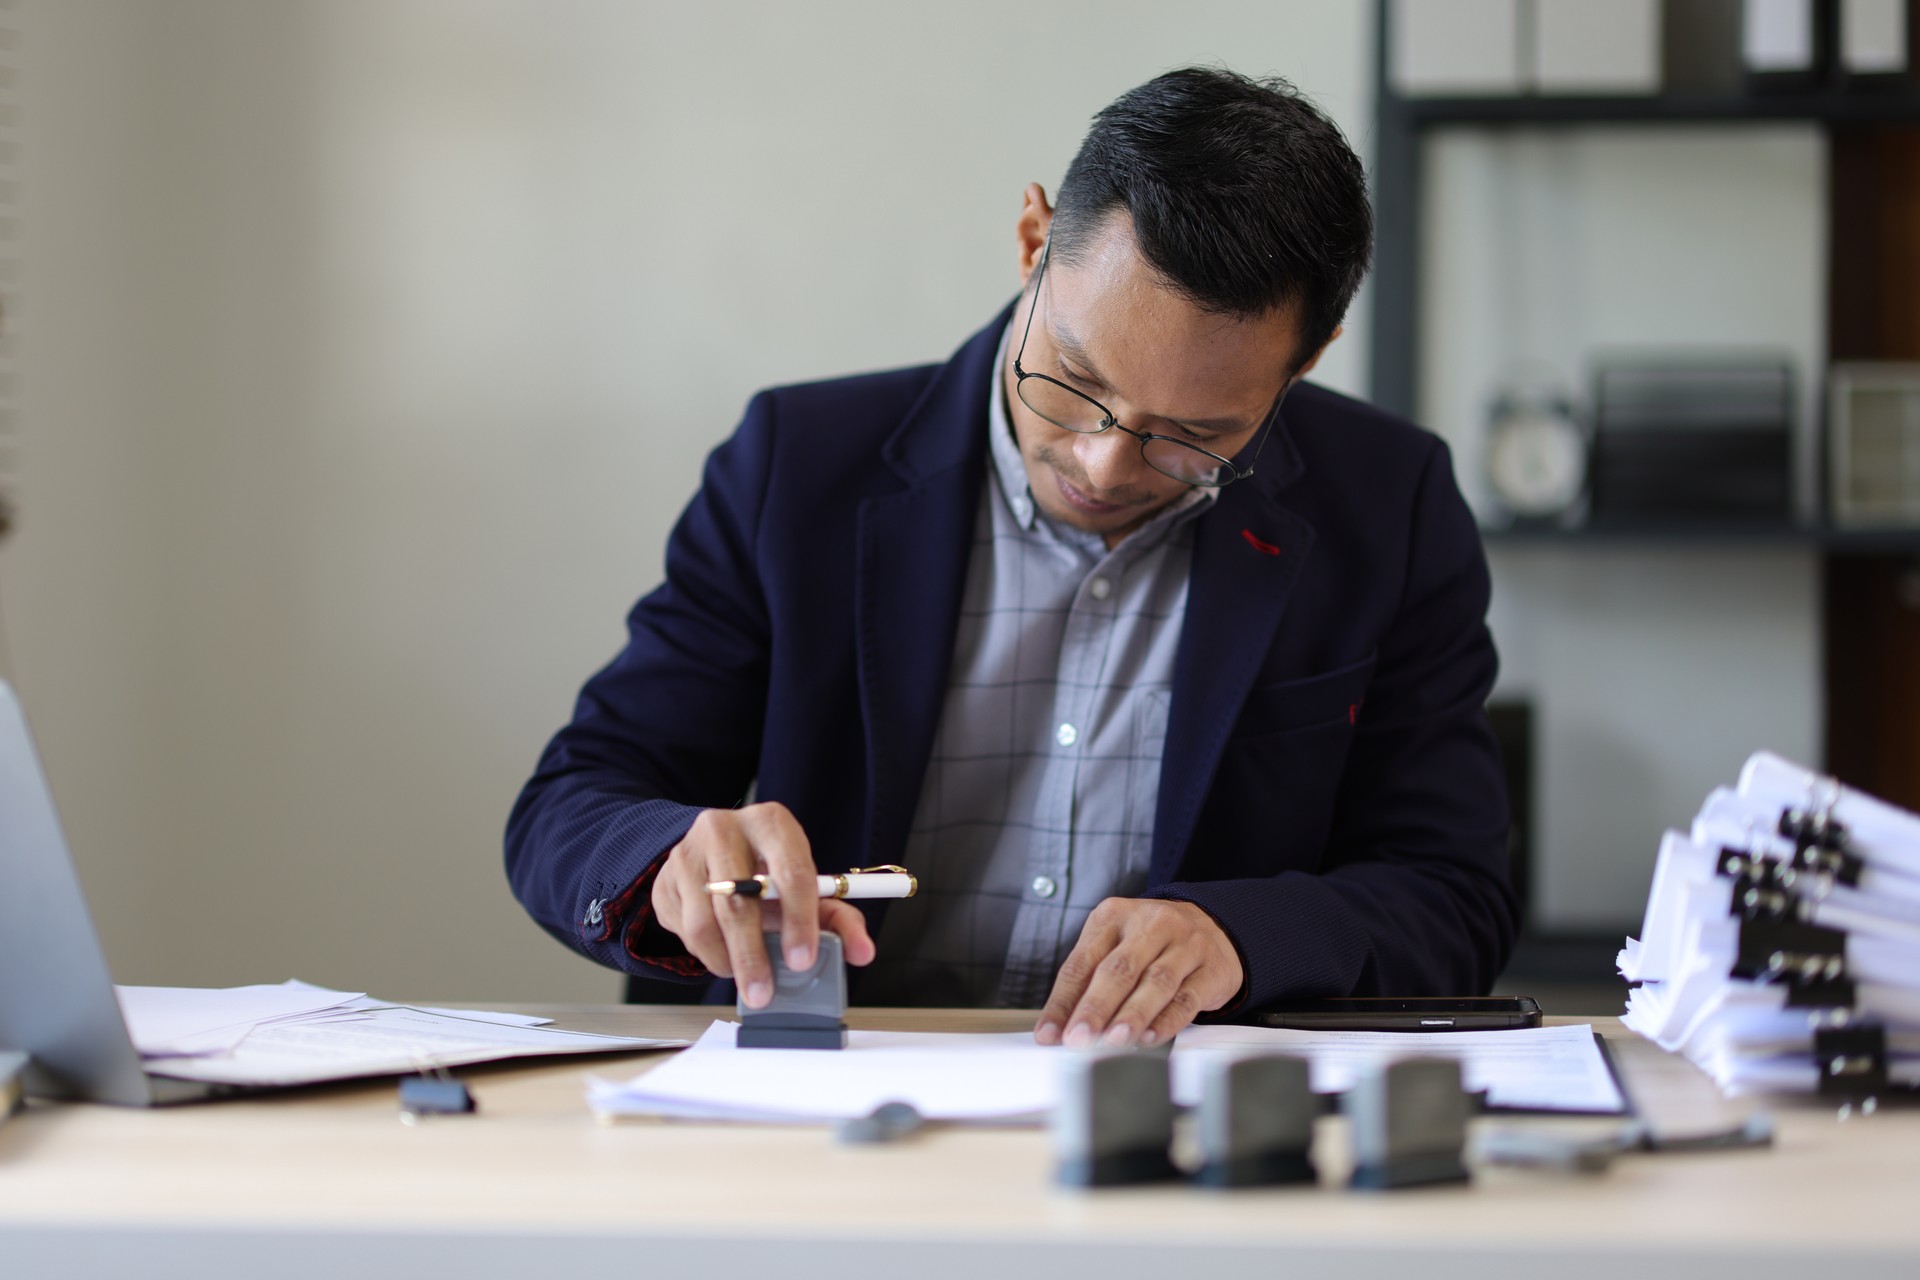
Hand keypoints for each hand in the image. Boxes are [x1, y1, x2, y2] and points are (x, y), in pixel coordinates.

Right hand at [649, 803, 875, 1007]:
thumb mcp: (807, 890)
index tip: (802, 960)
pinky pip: (681, 930)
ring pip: (704, 922)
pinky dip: (703, 953)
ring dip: (726, 960)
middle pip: (738, 901)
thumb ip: (839, 920)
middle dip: (753, 956)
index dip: (799, 921)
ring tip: (743, 974)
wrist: (715, 858)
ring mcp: (687, 852)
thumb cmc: (769, 876)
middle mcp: (725, 829)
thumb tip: (863, 952)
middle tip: (764, 992)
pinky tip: (720, 949)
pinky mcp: (663, 879)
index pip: (790, 873)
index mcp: (772, 824)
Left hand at [1033, 898, 1242, 1048]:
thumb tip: (1060, 1027)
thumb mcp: (1116, 945)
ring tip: (1113, 1041)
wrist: (1214, 926)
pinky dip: (1167, 1021)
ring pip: (1156, 982)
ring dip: (1132, 1015)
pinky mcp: (1212, 970)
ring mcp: (1186, 945)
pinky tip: (1149, 1037)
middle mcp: (1152, 924)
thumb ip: (1089, 982)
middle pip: (1119, 969)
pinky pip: (1187, 998)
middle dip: (1095, 1007)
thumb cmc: (1152, 943)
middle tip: (1078, 1039)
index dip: (1063, 1001)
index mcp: (1114, 915)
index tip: (1049, 1034)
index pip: (1082, 962)